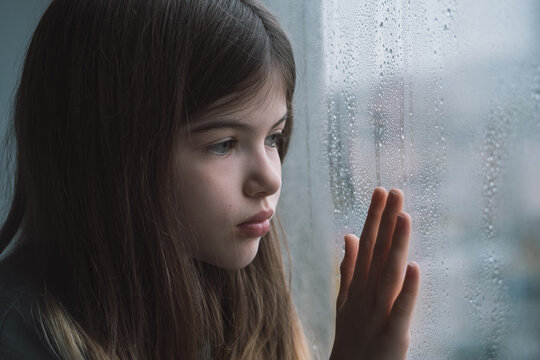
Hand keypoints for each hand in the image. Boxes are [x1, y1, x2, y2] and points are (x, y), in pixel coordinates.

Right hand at [330, 187, 419, 359]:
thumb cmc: (350, 339)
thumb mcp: (345, 301)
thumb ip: (348, 268)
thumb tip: (349, 235)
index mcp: (357, 286)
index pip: (367, 245)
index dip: (374, 218)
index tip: (381, 193)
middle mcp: (365, 295)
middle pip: (376, 253)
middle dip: (384, 221)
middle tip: (393, 191)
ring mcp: (377, 314)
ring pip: (387, 274)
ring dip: (395, 245)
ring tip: (404, 216)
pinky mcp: (393, 335)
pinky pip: (401, 309)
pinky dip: (407, 289)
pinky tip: (414, 267)